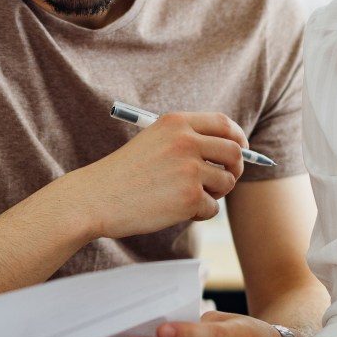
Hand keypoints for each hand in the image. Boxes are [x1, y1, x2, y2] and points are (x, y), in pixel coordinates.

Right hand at [63, 112, 247, 238]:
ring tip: (187, 197)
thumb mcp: (153, 141)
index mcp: (176, 123)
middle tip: (223, 180)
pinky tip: (175, 211)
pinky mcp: (189, 197)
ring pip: (226, 182)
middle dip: (235, 169)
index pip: (224, 124)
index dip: (238, 137)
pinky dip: (199, 213)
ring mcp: (189, 169)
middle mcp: (186, 141)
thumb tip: (231, 150)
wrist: (96, 198)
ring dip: (214, 194)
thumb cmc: (122, 174)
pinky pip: (212, 207)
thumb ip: (186, 140)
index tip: (240, 149)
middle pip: (234, 153)